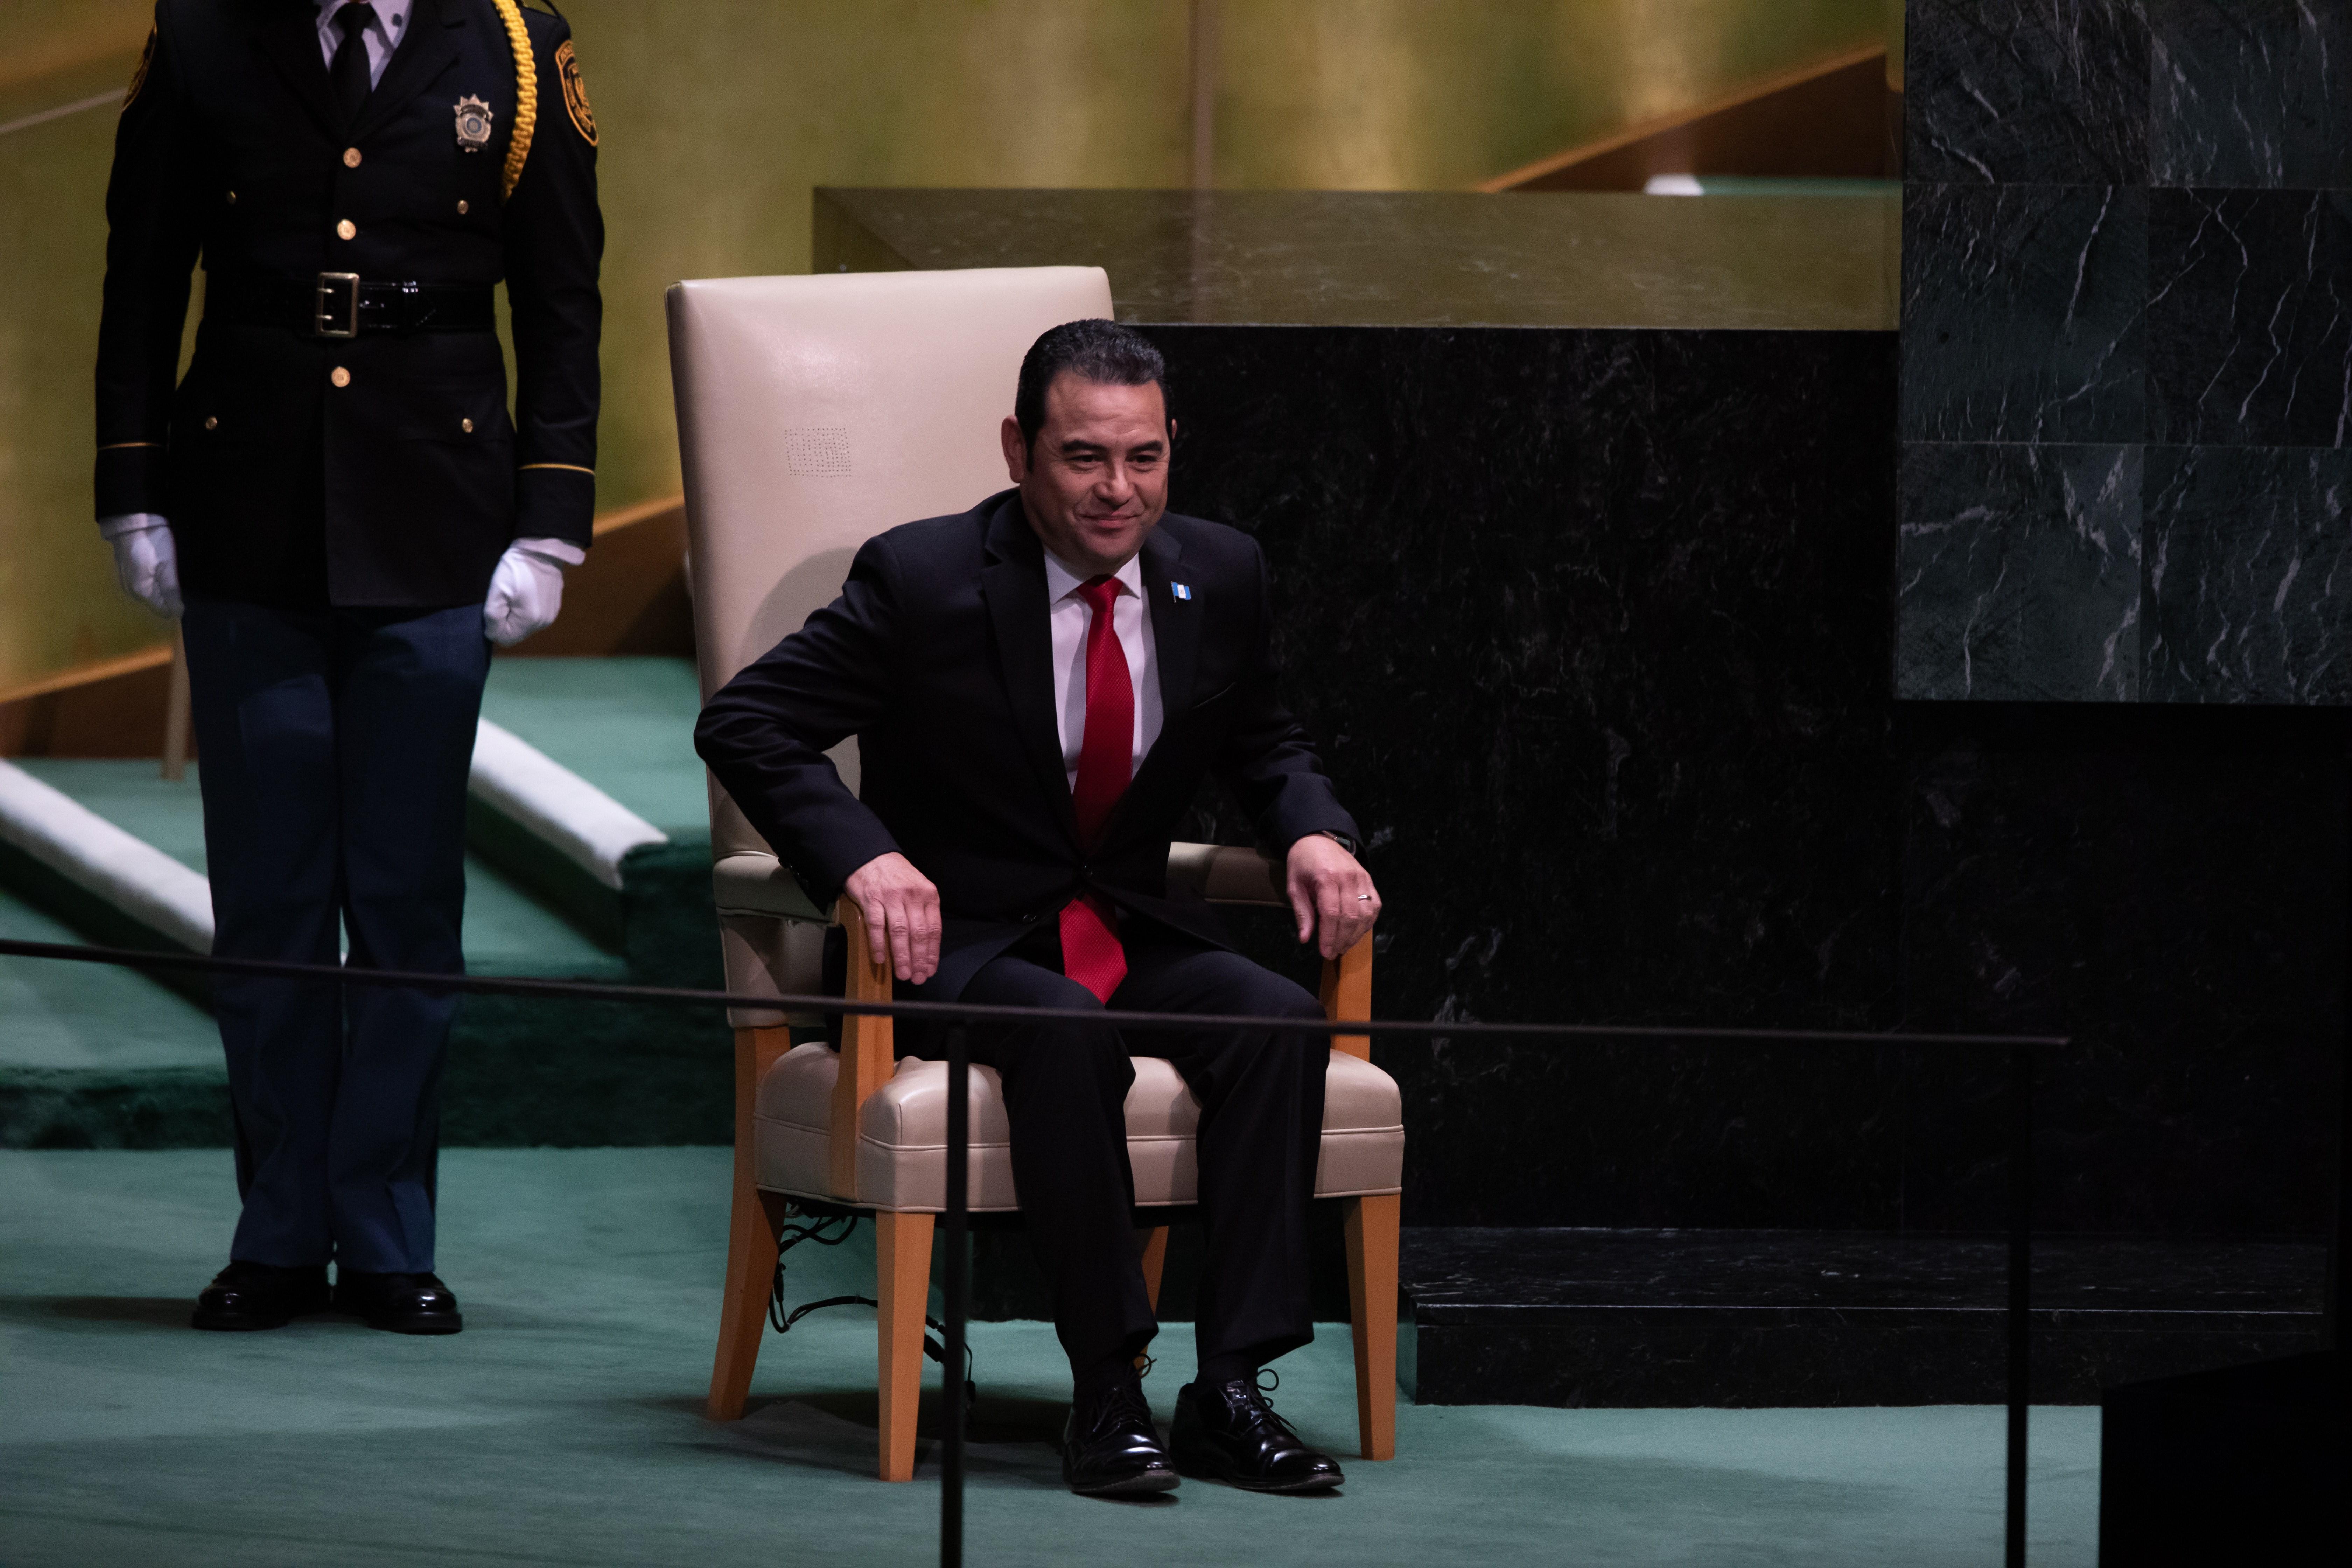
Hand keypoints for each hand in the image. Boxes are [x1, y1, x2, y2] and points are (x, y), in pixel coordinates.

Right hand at [105, 517, 181, 618]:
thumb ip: (171, 591)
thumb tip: (178, 613)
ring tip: (171, 572)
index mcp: (141, 592)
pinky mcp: (128, 573)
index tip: (185, 591)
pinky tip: (160, 568)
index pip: (164, 611)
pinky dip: (155, 580)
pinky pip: (146, 584)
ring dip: (163, 587)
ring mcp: (128, 582)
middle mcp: (132, 592)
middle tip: (179, 578)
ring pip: (152, 594)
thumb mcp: (167, 567)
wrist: (132, 522)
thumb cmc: (152, 544)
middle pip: (158, 603)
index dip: (177, 604)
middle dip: (170, 596)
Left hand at [482, 538, 580, 645]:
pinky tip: (526, 593)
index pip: (505, 639)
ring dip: (516, 616)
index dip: (495, 626)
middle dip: (506, 621)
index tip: (496, 605)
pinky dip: (526, 610)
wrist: (542, 550)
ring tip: (516, 595)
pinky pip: (534, 618)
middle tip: (505, 598)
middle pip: (516, 634)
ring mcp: (550, 616)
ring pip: (524, 627)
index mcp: (529, 621)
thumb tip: (493, 635)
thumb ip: (492, 617)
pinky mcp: (554, 608)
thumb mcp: (497, 591)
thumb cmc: (517, 569)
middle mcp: (543, 623)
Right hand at [843, 851, 940, 984]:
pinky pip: (876, 925)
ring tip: (903, 974)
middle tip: (917, 978)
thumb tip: (925, 946)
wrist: (871, 856)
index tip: (930, 970)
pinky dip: (878, 944)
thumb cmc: (896, 877)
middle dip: (919, 959)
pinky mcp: (872, 898)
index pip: (934, 929)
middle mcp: (912, 895)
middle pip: (918, 933)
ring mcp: (891, 896)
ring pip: (899, 932)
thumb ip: (922, 913)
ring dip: (902, 956)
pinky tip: (881, 959)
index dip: (932, 952)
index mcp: (928, 894)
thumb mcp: (917, 889)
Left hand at [1286, 832, 1378, 959]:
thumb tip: (1305, 938)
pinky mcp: (1369, 880)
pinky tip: (1356, 932)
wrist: (1318, 839)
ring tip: (1343, 946)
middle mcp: (1349, 878)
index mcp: (1327, 877)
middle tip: (1333, 953)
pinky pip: (1374, 906)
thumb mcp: (1294, 886)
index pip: (1332, 914)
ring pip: (1365, 914)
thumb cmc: (1303, 863)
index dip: (1330, 937)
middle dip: (1342, 940)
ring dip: (1355, 935)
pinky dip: (1367, 922)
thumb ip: (1302, 912)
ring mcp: (1362, 878)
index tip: (1325, 952)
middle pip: (1350, 917)